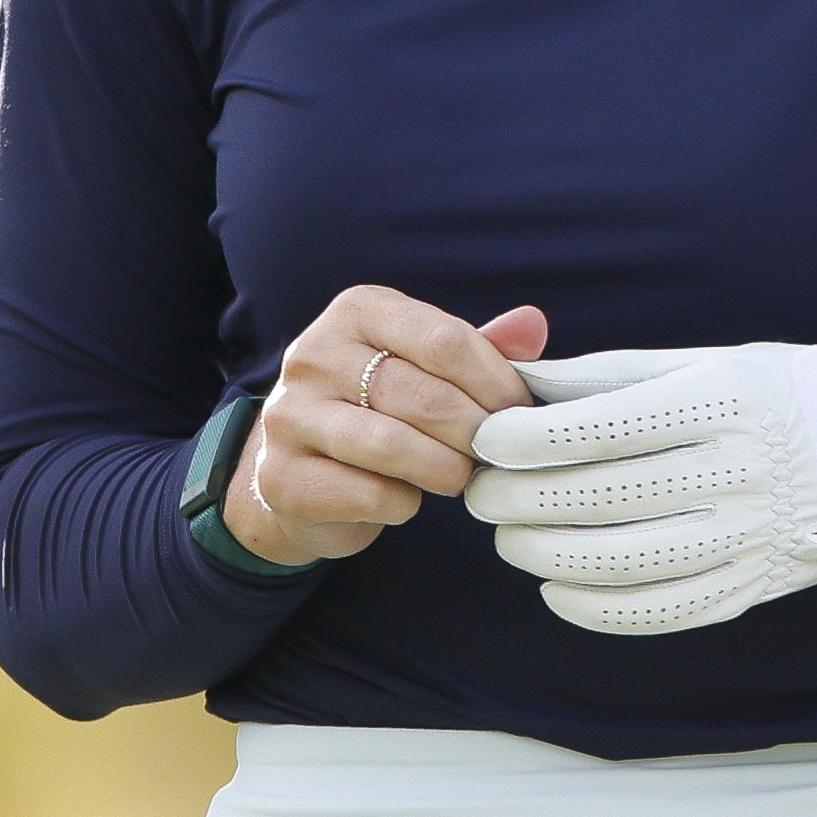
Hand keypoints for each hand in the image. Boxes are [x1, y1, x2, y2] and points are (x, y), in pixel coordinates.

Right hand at [220, 289, 549, 565]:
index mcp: (356, 312)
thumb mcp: (422, 366)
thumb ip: (475, 348)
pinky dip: (403, 504)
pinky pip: (370, 495)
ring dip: (445, 470)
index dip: (496, 383)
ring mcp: (290, 416)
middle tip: (494, 453)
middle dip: (475, 432)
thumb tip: (532, 325)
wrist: (296, 473)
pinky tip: (404, 496)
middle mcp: (313, 355)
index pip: (446, 340)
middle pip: (424, 396)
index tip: (516, 413)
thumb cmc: (374, 410)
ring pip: (393, 446)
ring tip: (459, 475)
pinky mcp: (283, 478)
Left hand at [463, 318, 816, 655]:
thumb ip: (609, 377)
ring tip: (509, 537)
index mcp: (725, 402)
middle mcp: (741, 472)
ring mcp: (752, 535)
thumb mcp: (710, 361)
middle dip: (517, 499)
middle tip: (478, 493)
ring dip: (544, 554)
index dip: (526, 439)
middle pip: (599, 496)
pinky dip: (598, 606)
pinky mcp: (757, 584)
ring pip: (622, 560)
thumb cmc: (788, 393)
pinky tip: (556, 586)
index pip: (599, 427)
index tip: (483, 440)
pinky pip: (664, 609)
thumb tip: (518, 385)